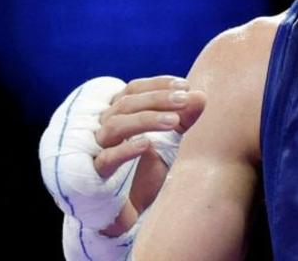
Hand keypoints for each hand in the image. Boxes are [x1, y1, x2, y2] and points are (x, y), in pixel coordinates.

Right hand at [39, 75, 204, 241]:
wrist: (128, 211)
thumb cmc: (146, 171)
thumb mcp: (170, 143)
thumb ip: (184, 120)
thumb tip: (201, 96)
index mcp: (119, 114)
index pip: (133, 89)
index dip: (158, 85)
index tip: (185, 86)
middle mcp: (104, 127)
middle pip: (126, 103)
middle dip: (157, 98)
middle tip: (185, 99)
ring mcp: (97, 149)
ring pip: (115, 125)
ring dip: (146, 119)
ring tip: (174, 121)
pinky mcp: (96, 174)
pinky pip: (107, 159)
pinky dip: (125, 150)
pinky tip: (147, 145)